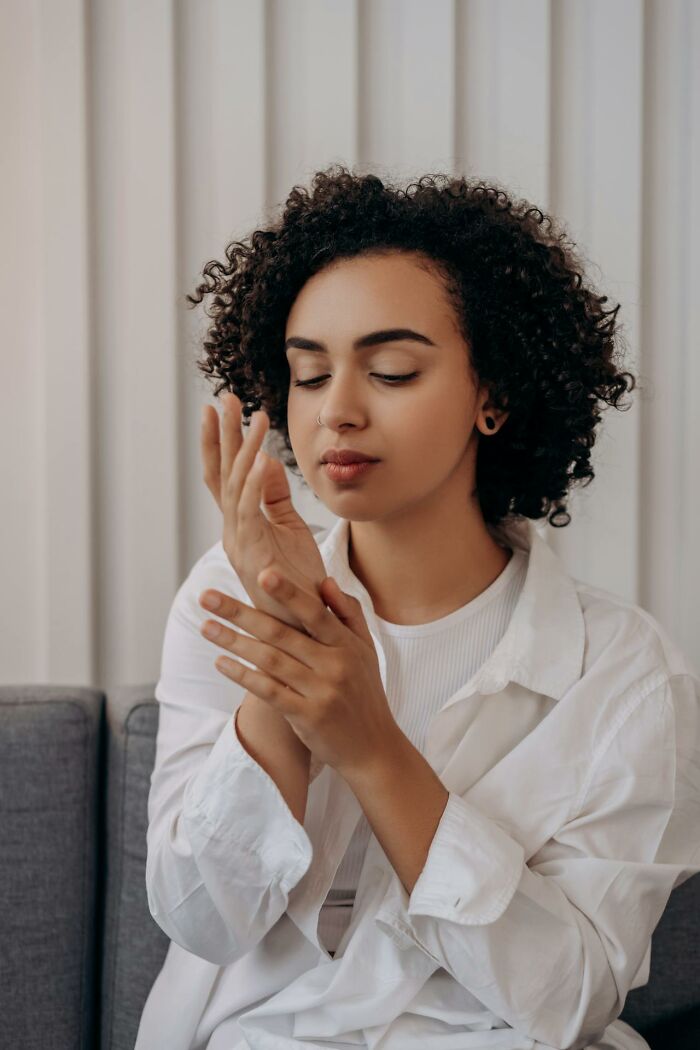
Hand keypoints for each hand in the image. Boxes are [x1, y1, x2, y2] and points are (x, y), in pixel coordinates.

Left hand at [198, 569, 398, 780]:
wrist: (373, 747)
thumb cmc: (364, 692)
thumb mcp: (366, 650)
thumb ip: (348, 613)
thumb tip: (325, 580)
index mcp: (348, 644)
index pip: (314, 612)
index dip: (288, 592)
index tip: (261, 573)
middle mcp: (335, 665)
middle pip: (281, 633)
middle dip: (241, 613)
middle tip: (208, 597)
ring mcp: (321, 692)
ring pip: (270, 661)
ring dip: (234, 642)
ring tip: (205, 627)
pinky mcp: (308, 717)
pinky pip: (269, 692)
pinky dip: (243, 676)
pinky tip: (221, 663)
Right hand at [200, 391, 327, 631]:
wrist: (305, 627)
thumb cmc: (299, 582)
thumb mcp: (289, 530)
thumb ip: (275, 497)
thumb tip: (264, 460)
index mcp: (240, 524)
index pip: (226, 475)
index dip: (221, 442)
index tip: (220, 409)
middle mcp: (233, 530)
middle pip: (221, 474)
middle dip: (220, 436)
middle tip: (221, 399)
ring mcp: (239, 543)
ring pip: (234, 487)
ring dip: (242, 450)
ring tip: (249, 417)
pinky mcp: (253, 554)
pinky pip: (250, 512)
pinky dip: (253, 483)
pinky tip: (260, 458)